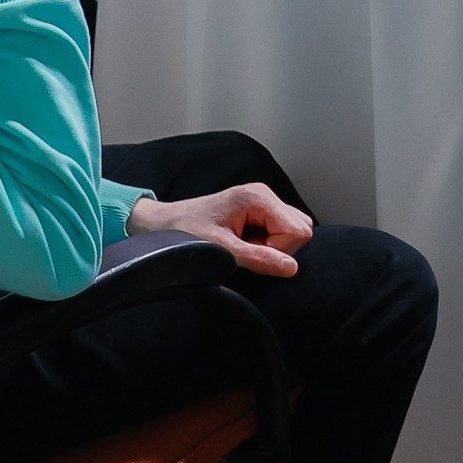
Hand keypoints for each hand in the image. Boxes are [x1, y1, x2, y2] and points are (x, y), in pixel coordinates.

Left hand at [131, 182, 314, 277]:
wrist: (162, 224)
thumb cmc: (184, 231)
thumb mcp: (220, 249)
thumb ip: (258, 258)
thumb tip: (291, 268)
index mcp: (258, 197)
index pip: (298, 231)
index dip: (278, 250)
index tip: (250, 251)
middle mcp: (265, 195)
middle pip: (300, 230)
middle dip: (278, 248)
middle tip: (245, 248)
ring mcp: (264, 202)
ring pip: (293, 232)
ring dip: (272, 247)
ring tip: (242, 246)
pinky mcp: (260, 212)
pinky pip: (281, 232)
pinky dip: (266, 244)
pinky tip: (244, 244)